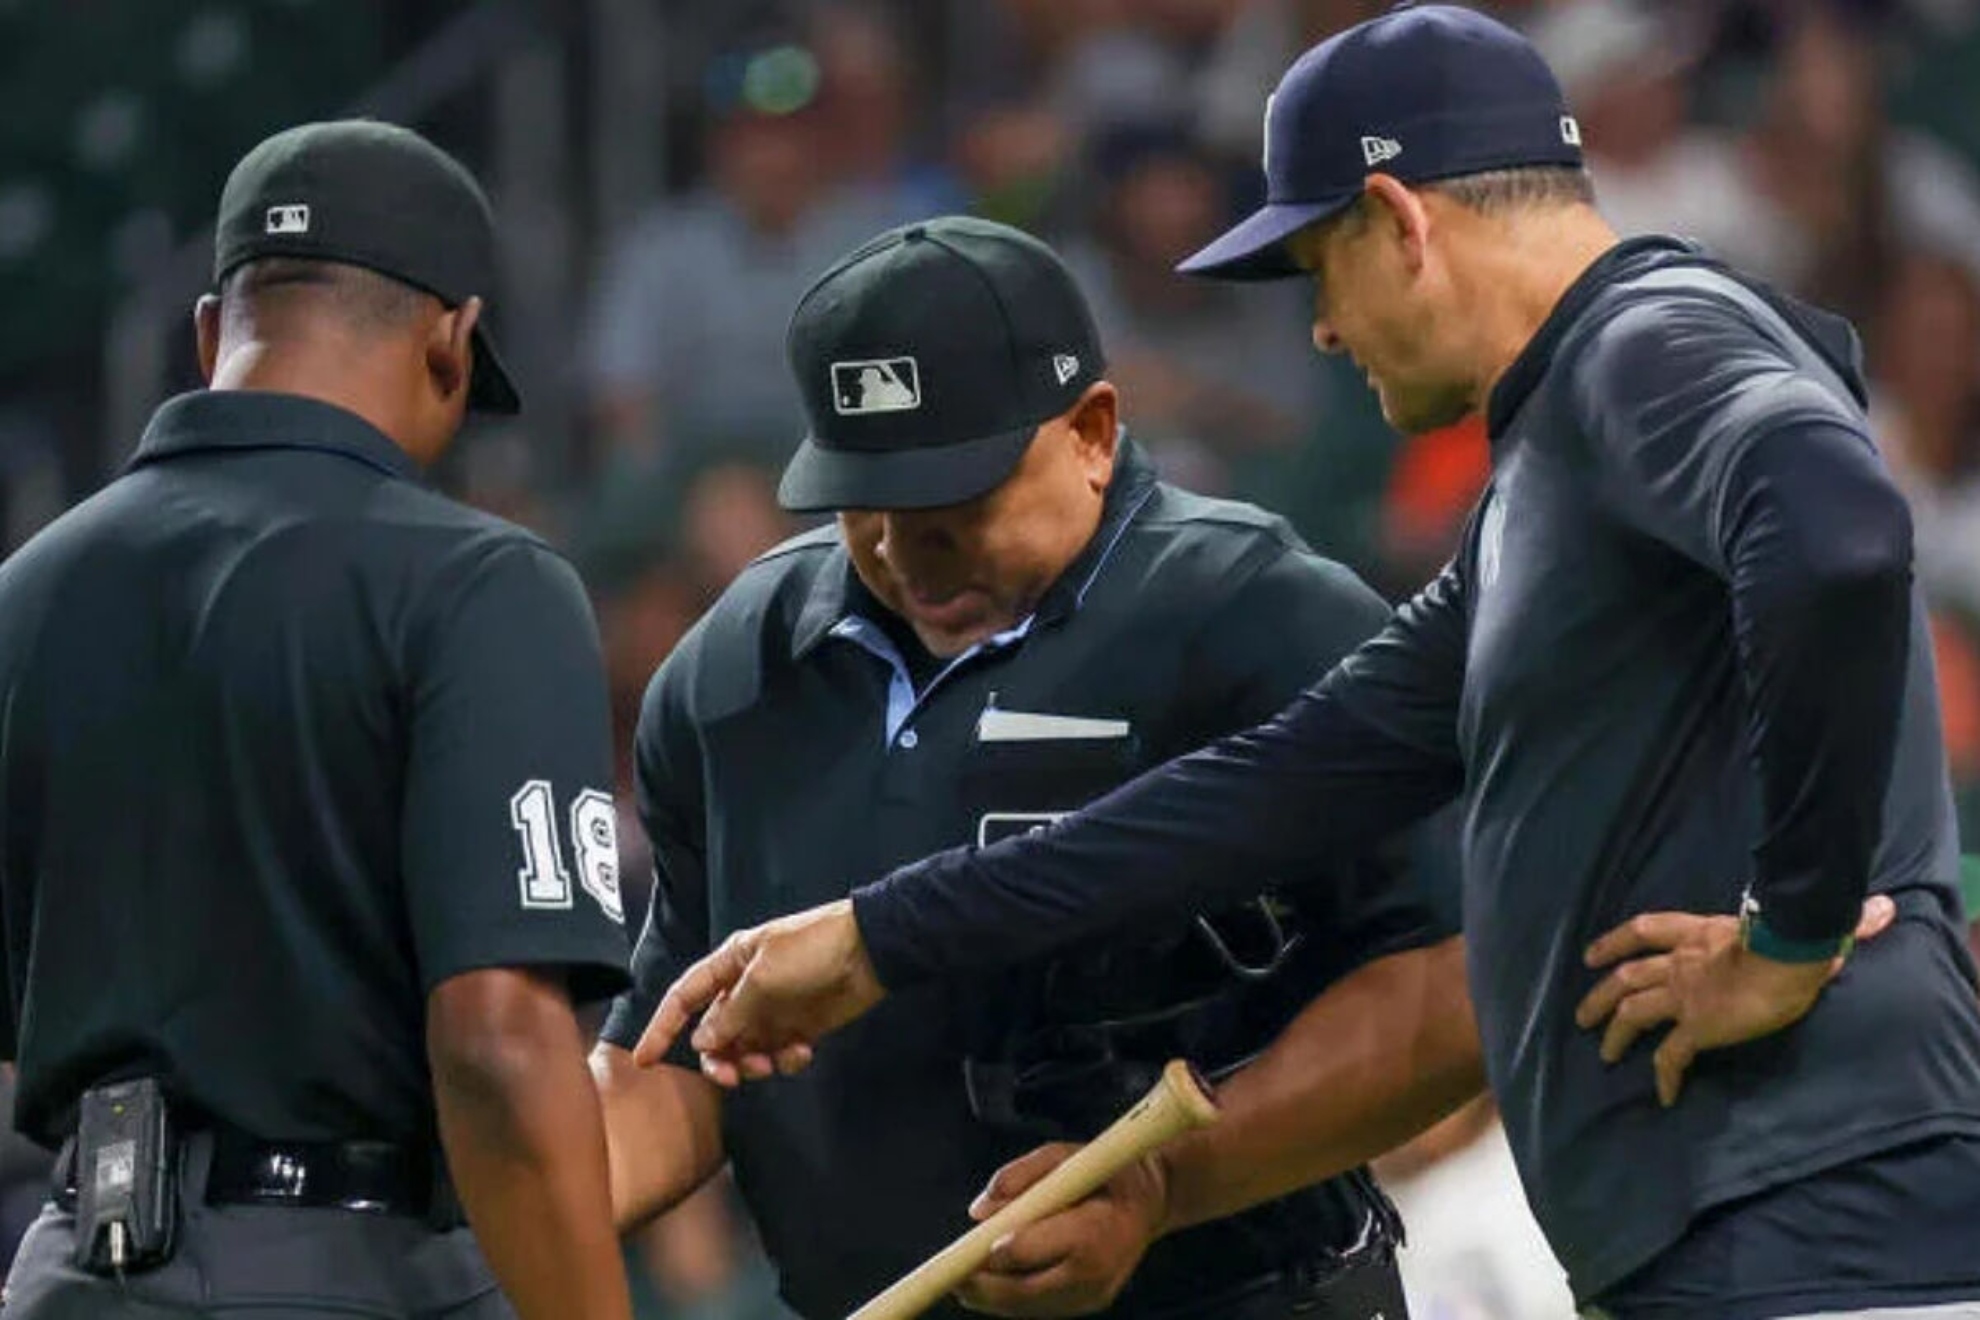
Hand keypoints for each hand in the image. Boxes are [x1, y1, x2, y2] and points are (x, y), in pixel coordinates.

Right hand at [633, 899, 883, 1086]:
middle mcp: (746, 990)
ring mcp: (774, 1010)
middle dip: (718, 1059)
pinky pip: (779, 1054)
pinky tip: (802, 1051)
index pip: (683, 998)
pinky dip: (786, 1059)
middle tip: (731, 1077)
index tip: (644, 1061)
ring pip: (745, 1050)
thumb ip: (730, 1015)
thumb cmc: (812, 951)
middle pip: (714, 1035)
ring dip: (752, 1063)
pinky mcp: (801, 1026)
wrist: (870, 951)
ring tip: (771, 1062)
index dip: (661, 1028)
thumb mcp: (763, 979)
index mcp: (730, 965)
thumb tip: (702, 1043)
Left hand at [955, 1144, 1167, 1317]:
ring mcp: (1095, 1295)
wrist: (1151, 1201)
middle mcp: (1097, 1272)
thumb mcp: (1067, 1154)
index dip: (997, 1251)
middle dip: (985, 1287)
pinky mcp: (1090, 1304)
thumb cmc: (1105, 1172)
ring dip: (993, 1299)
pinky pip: (1043, 1308)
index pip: (1032, 1250)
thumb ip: (1022, 1174)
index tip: (969, 1248)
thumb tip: (979, 1209)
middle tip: (952, 1276)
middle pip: (1026, 1290)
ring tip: (963, 1285)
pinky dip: (1014, 1301)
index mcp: (1095, 1231)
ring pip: (1031, 1306)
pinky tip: (991, 1288)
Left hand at [1575, 895, 1896, 1106]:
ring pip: (1633, 1012)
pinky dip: (1665, 1076)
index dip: (1615, 941)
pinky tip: (1664, 1097)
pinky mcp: (1696, 1027)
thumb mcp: (1795, 923)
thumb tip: (1883, 910)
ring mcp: (1685, 995)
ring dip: (1614, 1032)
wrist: (1786, 955)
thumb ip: (1827, 922)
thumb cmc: (1793, 934)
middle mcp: (1681, 963)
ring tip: (1602, 1053)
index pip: (1645, 929)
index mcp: (1698, 933)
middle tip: (1582, 1015)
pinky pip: (1672, 1057)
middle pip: (1625, 975)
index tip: (1592, 954)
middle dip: (1600, 994)